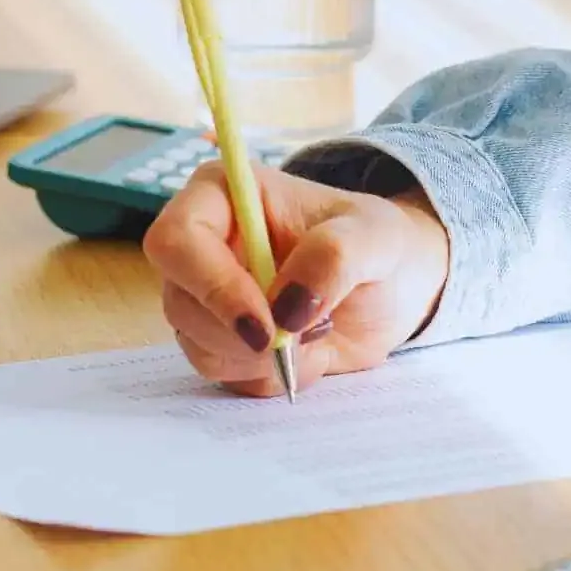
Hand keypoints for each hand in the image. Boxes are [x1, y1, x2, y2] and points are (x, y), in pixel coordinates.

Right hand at [142, 161, 448, 396]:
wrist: (394, 288)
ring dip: (262, 359)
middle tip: (307, 334)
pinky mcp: (222, 341)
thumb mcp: (376, 238)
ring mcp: (207, 297)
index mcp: (224, 195)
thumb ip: (335, 258)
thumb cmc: (378, 244)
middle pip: (181, 303)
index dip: (213, 287)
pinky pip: (225, 375)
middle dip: (244, 335)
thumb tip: (285, 309)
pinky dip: (271, 376)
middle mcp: (203, 245)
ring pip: (199, 347)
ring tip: (319, 333)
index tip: (266, 325)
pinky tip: (311, 352)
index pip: (176, 240)